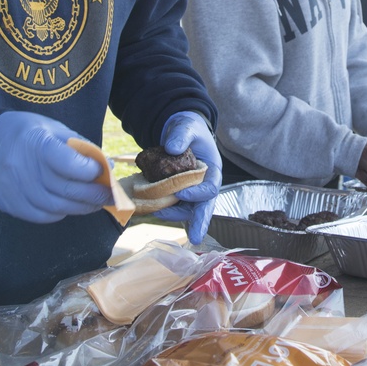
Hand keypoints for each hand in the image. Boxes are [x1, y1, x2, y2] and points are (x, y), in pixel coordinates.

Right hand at [0, 111, 111, 222]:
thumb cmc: (27, 132)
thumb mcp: (53, 128)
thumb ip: (79, 148)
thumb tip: (106, 167)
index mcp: (35, 142)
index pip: (67, 163)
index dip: (90, 171)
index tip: (102, 171)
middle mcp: (21, 167)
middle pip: (65, 190)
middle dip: (94, 195)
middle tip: (110, 196)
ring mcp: (12, 188)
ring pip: (55, 207)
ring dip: (80, 208)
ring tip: (95, 204)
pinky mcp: (7, 204)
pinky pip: (40, 216)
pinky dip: (60, 213)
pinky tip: (69, 206)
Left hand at [151, 111, 221, 244]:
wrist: (180, 131)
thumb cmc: (189, 129)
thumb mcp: (187, 127)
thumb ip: (181, 136)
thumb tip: (172, 148)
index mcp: (213, 170)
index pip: (210, 187)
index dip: (197, 193)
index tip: (180, 193)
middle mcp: (205, 183)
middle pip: (204, 206)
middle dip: (200, 222)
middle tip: (195, 238)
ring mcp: (192, 190)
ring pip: (188, 209)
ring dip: (175, 215)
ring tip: (158, 214)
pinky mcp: (179, 192)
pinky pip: (175, 204)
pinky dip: (166, 209)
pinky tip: (153, 209)